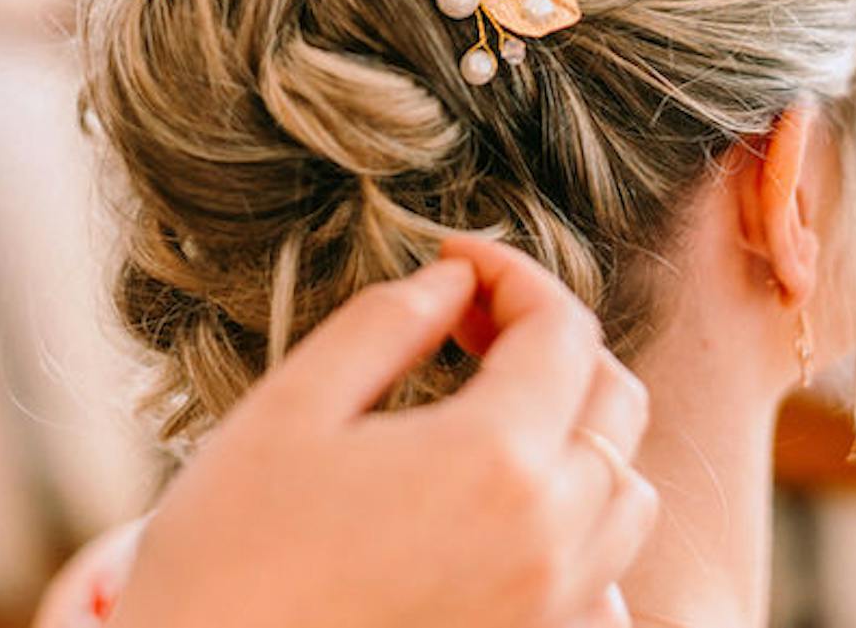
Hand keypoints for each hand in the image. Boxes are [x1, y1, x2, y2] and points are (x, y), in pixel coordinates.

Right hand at [103, 237, 657, 627]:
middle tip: (469, 323)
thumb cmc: (227, 556)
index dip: (514, 274)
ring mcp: (548, 604)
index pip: (563, 330)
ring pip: (627, 492)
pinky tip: (513, 513)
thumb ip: (386, 324)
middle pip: (614, 401)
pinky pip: (608, 581)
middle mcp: (548, 536)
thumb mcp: (290, 408)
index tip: (456, 261)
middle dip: (553, 340)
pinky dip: (586, 531)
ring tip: (498, 410)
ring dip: (584, 431)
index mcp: (494, 459)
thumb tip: (453, 283)